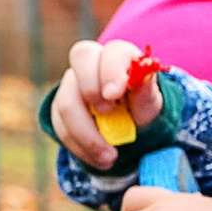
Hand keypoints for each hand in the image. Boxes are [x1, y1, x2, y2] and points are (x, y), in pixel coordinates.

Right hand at [48, 37, 165, 168]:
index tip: (113, 95)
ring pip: (67, 103)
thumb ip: (145, 90)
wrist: (131, 128)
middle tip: (108, 114)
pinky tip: (99, 159)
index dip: (110, 71)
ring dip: (88, 135)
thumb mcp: (151, 103)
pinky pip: (61, 126)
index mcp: (119, 57)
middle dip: (91, 91)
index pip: (111, 51)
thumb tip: (143, 73)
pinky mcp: (60, 106)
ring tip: (110, 157)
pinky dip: (80, 147)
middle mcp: (92, 62)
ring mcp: (73, 83)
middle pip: (81, 59)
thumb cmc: (142, 108)